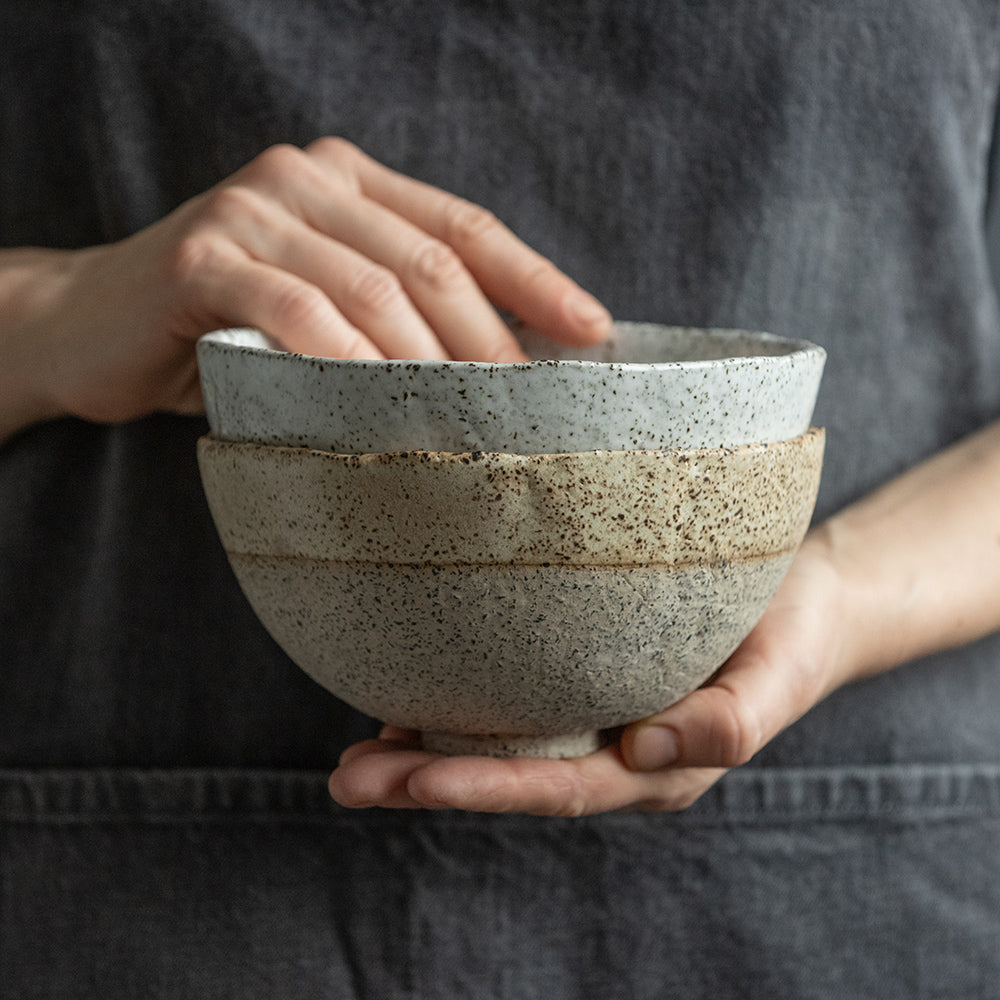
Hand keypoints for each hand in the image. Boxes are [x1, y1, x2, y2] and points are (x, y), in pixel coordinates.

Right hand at [0, 138, 610, 437]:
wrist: (91, 326)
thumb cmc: (227, 330)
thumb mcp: (322, 310)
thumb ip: (393, 315)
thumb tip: (500, 369)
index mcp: (351, 182)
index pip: (465, 228)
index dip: (537, 279)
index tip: (594, 333)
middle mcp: (308, 179)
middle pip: (430, 262)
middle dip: (489, 344)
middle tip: (524, 412)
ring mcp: (252, 209)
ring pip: (374, 290)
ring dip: (429, 368)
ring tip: (465, 427)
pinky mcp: (204, 257)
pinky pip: (300, 313)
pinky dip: (348, 365)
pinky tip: (377, 410)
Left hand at [327, 533, 851, 815]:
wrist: (805, 599)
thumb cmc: (793, 635)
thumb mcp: (780, 676)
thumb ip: (729, 722)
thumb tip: (646, 747)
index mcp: (658, 768)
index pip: (558, 787)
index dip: (483, 786)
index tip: (411, 776)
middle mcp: (617, 754)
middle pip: (512, 778)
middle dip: (427, 783)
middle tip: (348, 780)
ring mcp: (598, 721)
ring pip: (503, 748)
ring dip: (426, 754)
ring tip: (354, 756)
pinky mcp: (586, 681)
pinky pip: (516, 708)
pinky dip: (457, 711)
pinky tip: (402, 705)